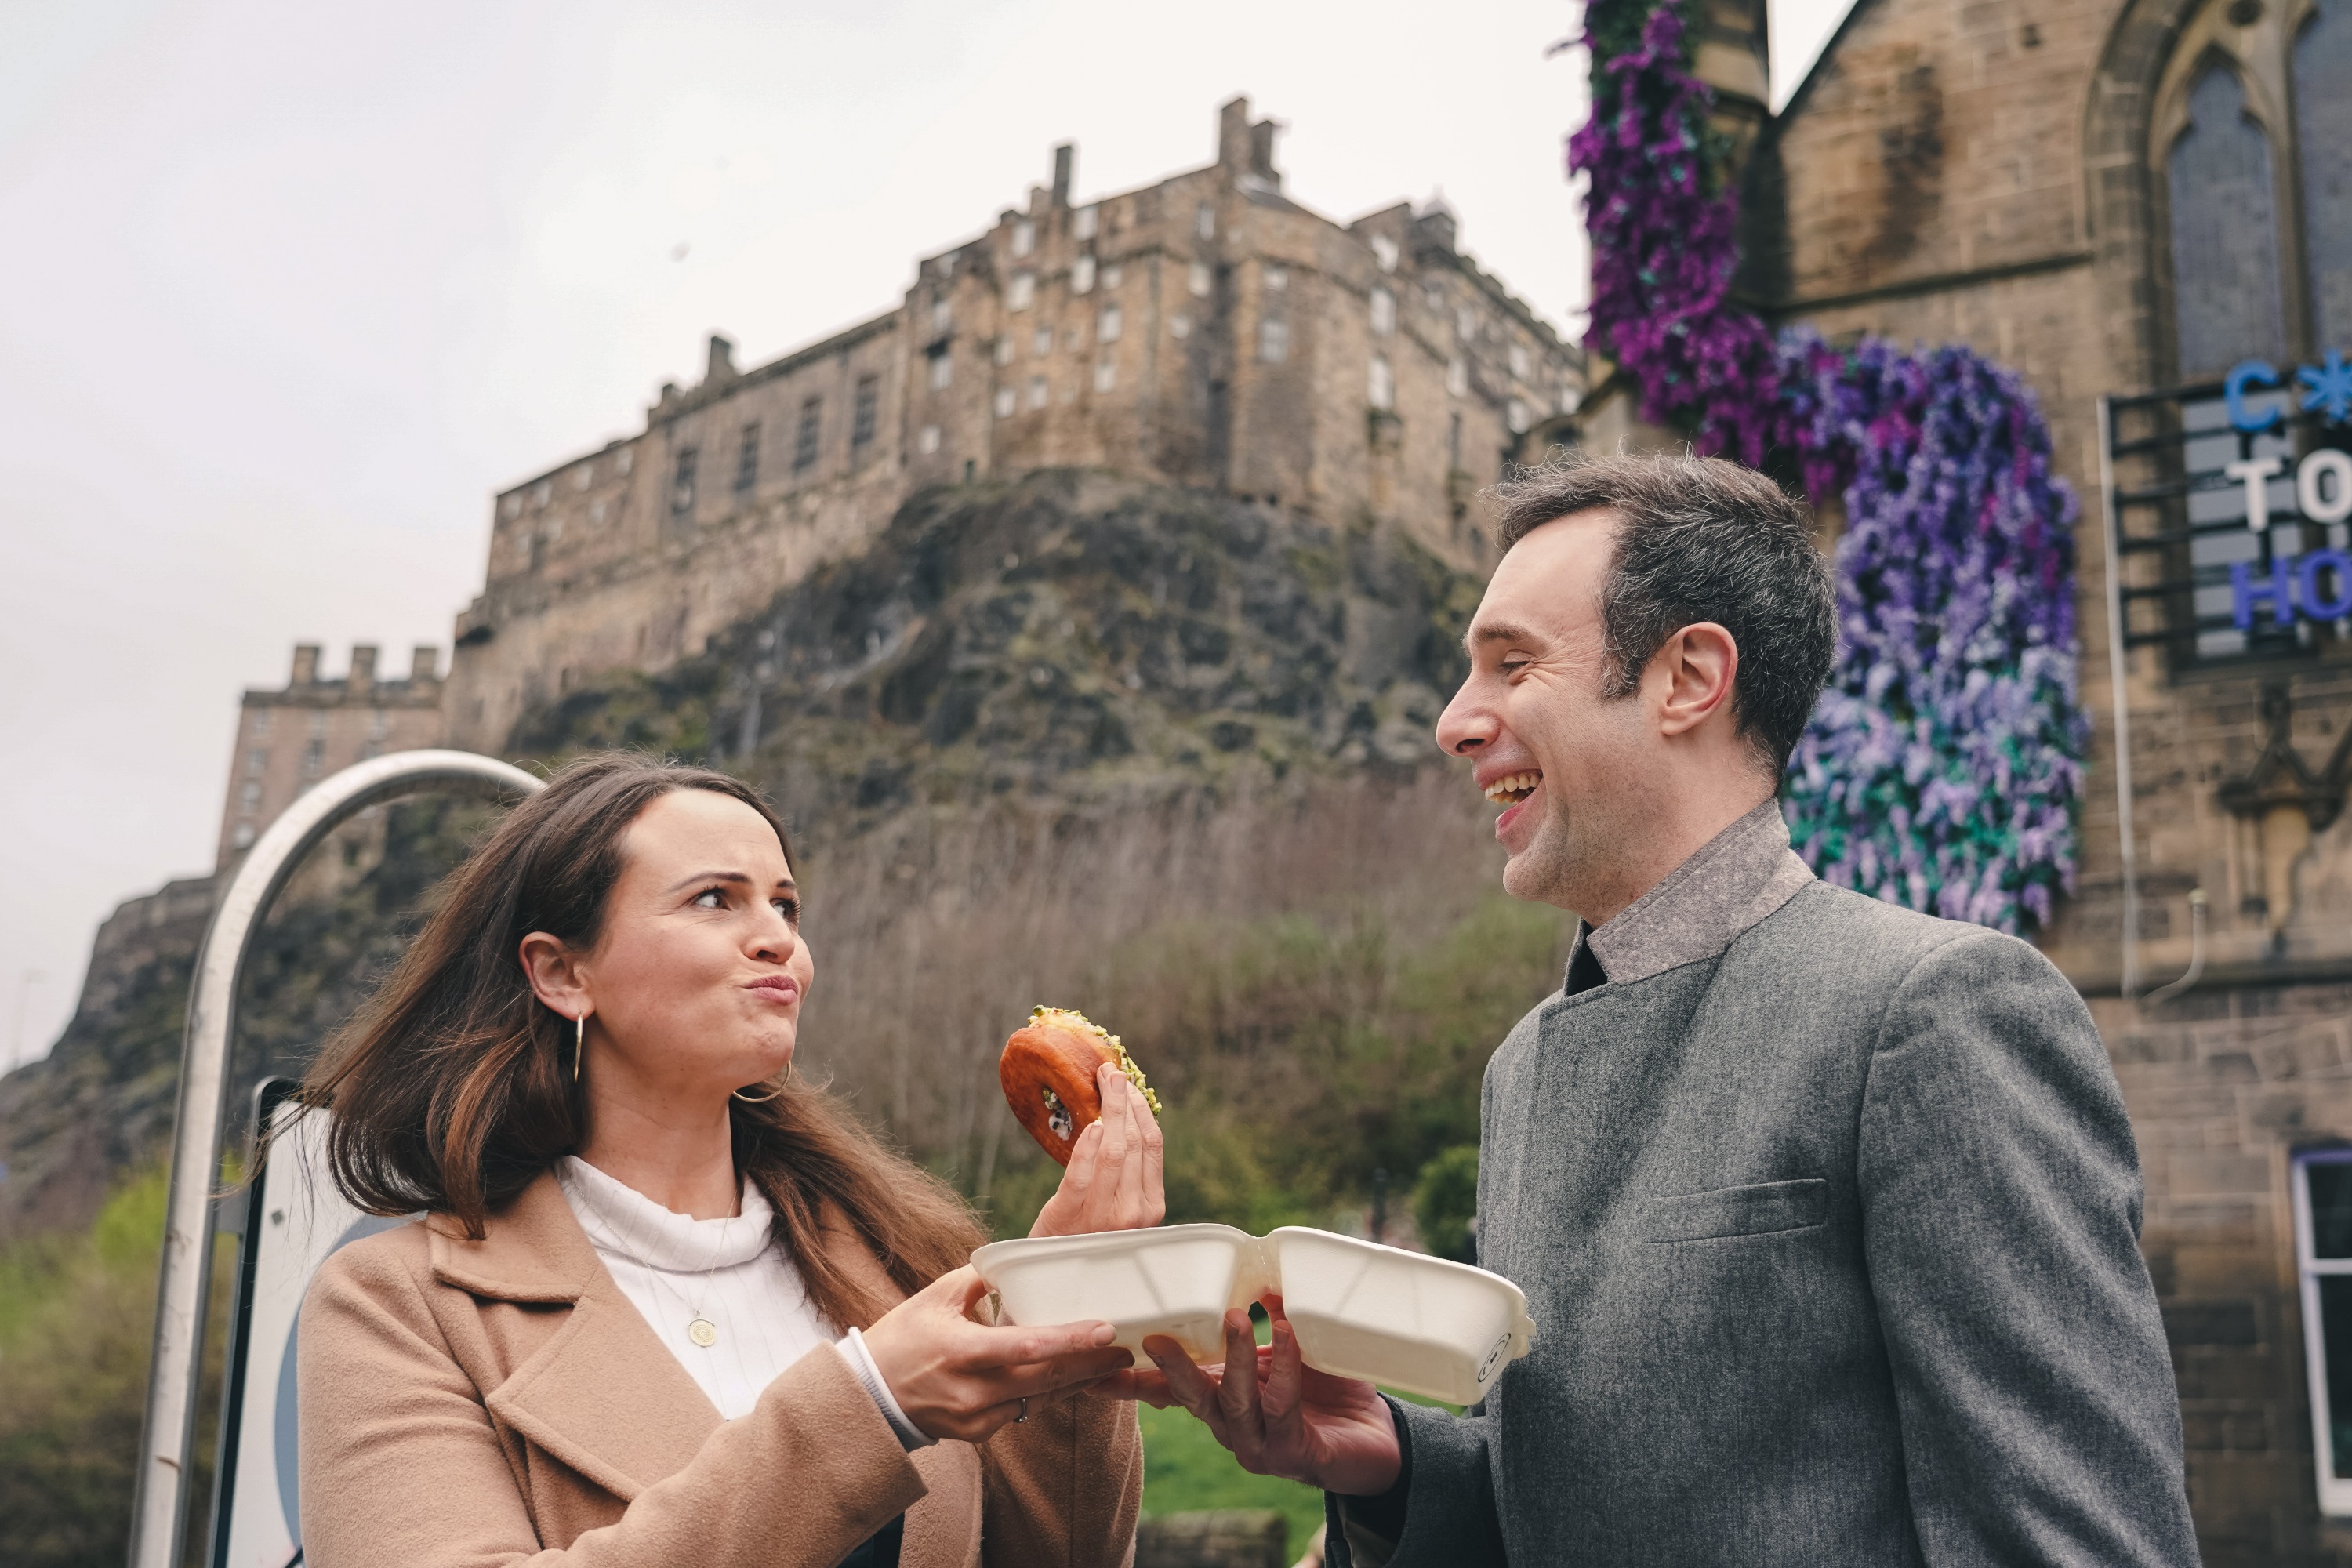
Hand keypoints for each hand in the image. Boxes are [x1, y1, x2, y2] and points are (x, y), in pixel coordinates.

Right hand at [861, 1266, 1131, 1441]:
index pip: (1026, 1347)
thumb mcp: (935, 1297)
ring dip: (1078, 1382)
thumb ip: (979, 1280)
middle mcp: (972, 1391)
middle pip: (1045, 1379)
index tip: (1106, 1330)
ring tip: (1113, 1363)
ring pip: (1040, 1400)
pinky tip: (1075, 1380)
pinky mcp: (979, 1434)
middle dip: (1090, 1364)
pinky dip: (1050, 1395)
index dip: (1070, 1340)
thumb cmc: (902, 1336)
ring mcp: (976, 1418)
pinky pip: (1023, 1412)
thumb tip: (1018, 1264)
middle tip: (1125, 1347)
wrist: (871, 1395)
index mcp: (961, 1351)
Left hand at [1028, 1064, 1165, 1236]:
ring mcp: (1102, 1217)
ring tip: (1102, 1083)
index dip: (1142, 1110)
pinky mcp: (1068, 1217)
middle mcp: (1133, 1213)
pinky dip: (1086, 1148)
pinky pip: (1080, 1177)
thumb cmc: (1087, 1228)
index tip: (1131, 1085)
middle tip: (1112, 1073)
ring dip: (1109, 1111)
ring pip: (1113, 1153)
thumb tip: (1127, 1112)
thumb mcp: (1119, 1204)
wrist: (1054, 1268)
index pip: (1152, 1146)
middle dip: (1124, 1102)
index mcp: (1151, 1207)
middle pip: (1133, 1143)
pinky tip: (1090, 1124)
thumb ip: (1129, 1170)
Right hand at [1092, 1293, 1401, 1495]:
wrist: (1379, 1442)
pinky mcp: (1291, 1454)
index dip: (1131, 1381)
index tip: (1093, 1366)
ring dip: (1234, 1358)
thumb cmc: (1329, 1393)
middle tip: (1154, 1338)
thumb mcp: (1293, 1352)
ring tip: (1236, 1317)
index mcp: (1222, 1398)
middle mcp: (1230, 1425)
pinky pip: (1281, 1407)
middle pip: (1191, 1399)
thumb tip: (1263, 1277)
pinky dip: (1284, 1368)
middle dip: (1170, 1369)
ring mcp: (1257, 1444)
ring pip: (1232, 1402)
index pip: (1168, 1391)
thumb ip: (1275, 1321)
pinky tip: (1288, 1338)